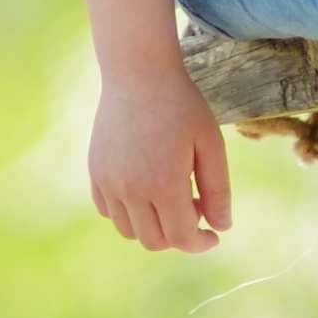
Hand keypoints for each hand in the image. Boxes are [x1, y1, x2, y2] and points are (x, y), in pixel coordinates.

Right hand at [89, 66, 233, 252]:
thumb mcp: (211, 145)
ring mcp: (109, 182)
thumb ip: (218, 190)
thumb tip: (222, 227)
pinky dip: (127, 213)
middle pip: (155, 241)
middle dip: (179, 235)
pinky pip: (108, 211)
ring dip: (152, 226)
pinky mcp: (96, 172)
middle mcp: (131, 189)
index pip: (182, 239)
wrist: (138, 73)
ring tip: (169, 197)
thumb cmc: (181, 105)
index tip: (213, 234)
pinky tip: (144, 189)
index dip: (201, 244)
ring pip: (129, 231)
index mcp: (164, 184)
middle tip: (194, 205)